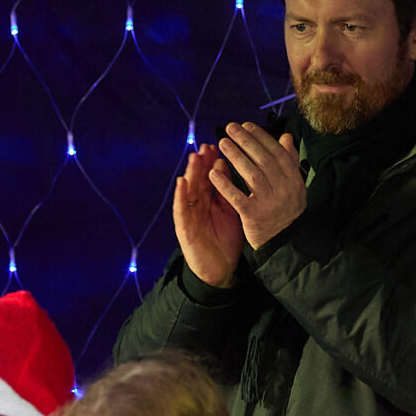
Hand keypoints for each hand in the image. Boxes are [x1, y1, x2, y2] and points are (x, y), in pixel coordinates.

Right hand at [173, 149, 244, 287]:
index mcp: (212, 201)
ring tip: (195, 157)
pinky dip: (180, 196)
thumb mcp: (232, 212)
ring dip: (191, 174)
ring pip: (189, 191)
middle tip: (207, 146)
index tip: (220, 145)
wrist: (221, 270)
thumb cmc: (226, 240)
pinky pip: (181, 210)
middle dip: (203, 163)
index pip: (212, 178)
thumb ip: (231, 192)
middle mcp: (200, 206)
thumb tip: (234, 167)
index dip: (215, 162)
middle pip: (200, 181)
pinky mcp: (185, 229)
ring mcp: (191, 216)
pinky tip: (181, 183)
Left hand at [212, 123, 307, 249]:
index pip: (276, 152)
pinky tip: (213, 173)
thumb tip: (287, 137)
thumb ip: (290, 161)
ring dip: (235, 157)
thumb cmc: (288, 210)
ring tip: (223, 143)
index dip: (261, 137)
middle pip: (263, 160)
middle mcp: (283, 189)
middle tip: (230, 128)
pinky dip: (225, 184)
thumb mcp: (294, 185)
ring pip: (251, 175)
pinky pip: (238, 197)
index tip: (246, 125)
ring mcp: (269, 203)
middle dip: (246, 141)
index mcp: (293, 179)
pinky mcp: (254, 216)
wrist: (287, 242)